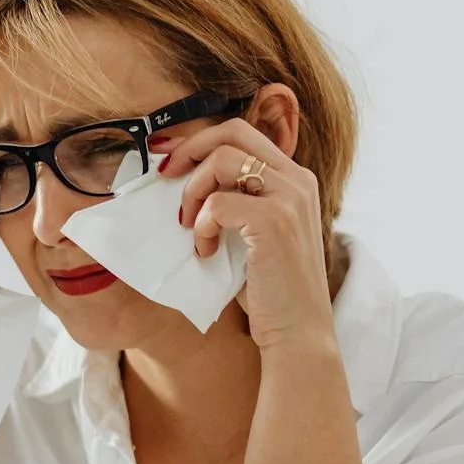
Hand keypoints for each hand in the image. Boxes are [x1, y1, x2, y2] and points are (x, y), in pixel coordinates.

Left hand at [155, 118, 334, 351]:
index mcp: (294, 179)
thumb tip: (184, 181)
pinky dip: (202, 226)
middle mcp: (297, 180)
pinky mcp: (275, 222)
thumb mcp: (254, 235)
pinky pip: (218, 204)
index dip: (199, 140)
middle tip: (166, 176)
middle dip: (190, 148)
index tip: (169, 158)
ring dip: (193, 191)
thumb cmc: (270, 289)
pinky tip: (205, 251)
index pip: (243, 133)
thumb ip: (235, 203)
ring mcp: (289, 198)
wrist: (298, 331)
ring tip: (191, 226)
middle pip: (232, 132)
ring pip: (222, 161)